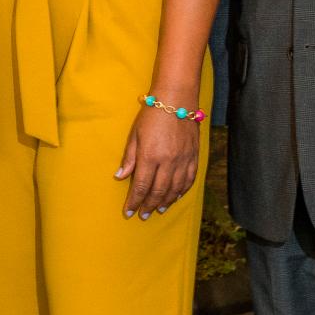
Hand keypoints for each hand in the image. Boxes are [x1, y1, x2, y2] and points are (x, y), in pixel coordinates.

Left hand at [115, 104, 200, 219]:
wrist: (177, 99)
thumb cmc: (152, 115)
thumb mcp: (135, 134)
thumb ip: (129, 158)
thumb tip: (120, 177)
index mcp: (150, 155)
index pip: (141, 186)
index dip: (134, 201)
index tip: (129, 212)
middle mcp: (168, 161)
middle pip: (158, 191)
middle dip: (149, 205)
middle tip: (143, 215)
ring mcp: (183, 160)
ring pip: (175, 189)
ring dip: (165, 202)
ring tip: (158, 210)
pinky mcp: (194, 156)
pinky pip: (189, 180)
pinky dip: (182, 191)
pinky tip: (176, 197)